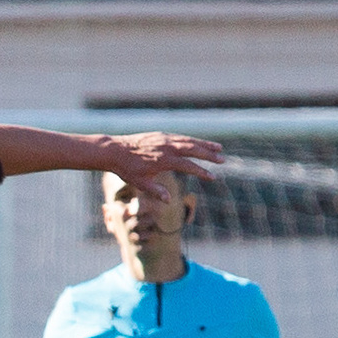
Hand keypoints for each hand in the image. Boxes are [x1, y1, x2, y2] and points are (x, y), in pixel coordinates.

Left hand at [103, 132, 223, 198]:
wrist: (114, 151)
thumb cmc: (127, 169)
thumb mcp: (140, 183)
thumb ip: (156, 191)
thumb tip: (167, 201)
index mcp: (164, 160)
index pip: (188, 166)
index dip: (202, 171)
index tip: (213, 177)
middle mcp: (167, 147)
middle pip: (193, 149)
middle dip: (209, 154)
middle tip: (223, 159)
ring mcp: (164, 139)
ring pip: (189, 140)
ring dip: (204, 144)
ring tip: (218, 148)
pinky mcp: (161, 135)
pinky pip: (180, 137)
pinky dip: (191, 140)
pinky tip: (198, 143)